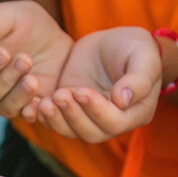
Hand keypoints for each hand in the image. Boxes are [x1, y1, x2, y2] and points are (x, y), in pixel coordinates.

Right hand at [0, 0, 72, 118]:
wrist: (56, 37)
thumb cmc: (26, 23)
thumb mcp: (9, 15)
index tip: (4, 53)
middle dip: (5, 79)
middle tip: (26, 60)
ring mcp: (7, 99)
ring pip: (3, 108)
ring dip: (18, 96)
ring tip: (34, 79)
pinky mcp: (28, 106)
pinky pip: (25, 116)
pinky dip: (31, 111)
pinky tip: (40, 100)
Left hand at [36, 27, 160, 142]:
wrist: (112, 43)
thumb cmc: (134, 47)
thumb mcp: (142, 56)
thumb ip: (138, 79)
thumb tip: (123, 101)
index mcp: (135, 113)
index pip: (115, 123)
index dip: (97, 111)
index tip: (82, 91)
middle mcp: (112, 122)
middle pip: (91, 133)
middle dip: (73, 116)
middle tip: (60, 95)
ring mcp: (89, 119)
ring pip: (71, 131)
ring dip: (57, 120)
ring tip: (46, 101)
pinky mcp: (69, 111)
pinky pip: (56, 122)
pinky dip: (44, 117)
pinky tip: (35, 104)